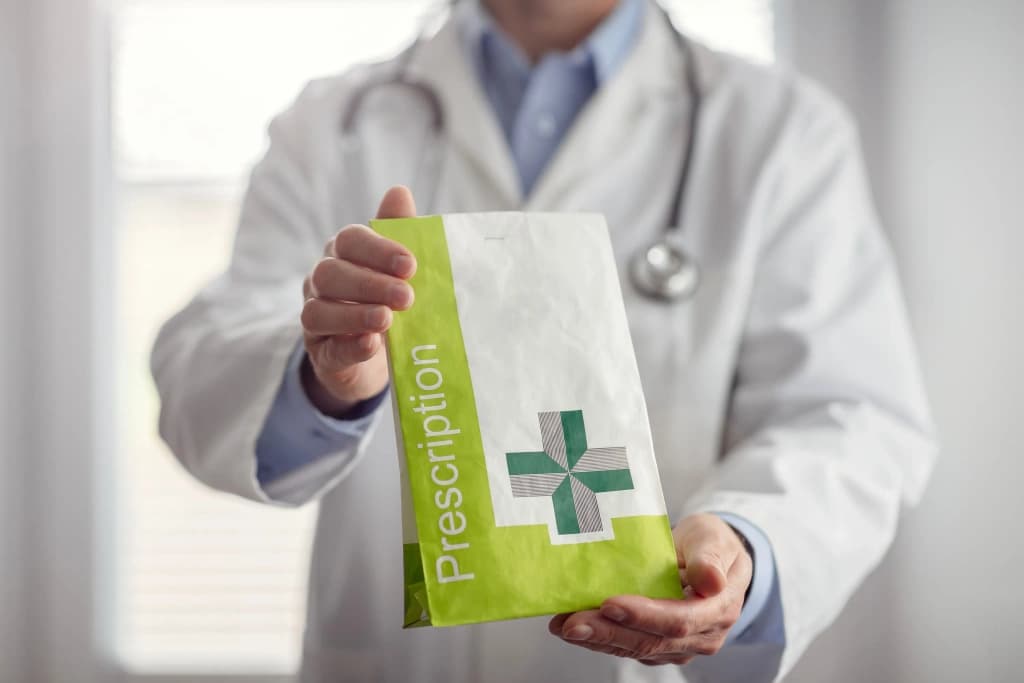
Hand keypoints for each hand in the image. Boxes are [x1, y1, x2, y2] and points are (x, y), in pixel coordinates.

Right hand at [300, 186, 417, 416]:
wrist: (381, 356)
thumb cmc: (390, 300)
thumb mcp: (399, 269)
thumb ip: (399, 232)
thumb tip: (400, 192)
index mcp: (343, 253)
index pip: (350, 240)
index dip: (378, 250)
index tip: (410, 265)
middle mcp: (322, 281)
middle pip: (331, 274)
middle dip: (370, 284)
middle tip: (407, 297)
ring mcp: (316, 318)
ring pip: (319, 311)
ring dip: (354, 315)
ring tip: (386, 321)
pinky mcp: (321, 354)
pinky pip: (327, 349)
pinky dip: (349, 346)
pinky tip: (370, 343)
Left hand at [549, 513, 752, 665]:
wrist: (710, 558)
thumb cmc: (711, 545)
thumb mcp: (714, 538)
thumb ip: (710, 557)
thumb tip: (712, 581)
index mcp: (718, 610)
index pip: (679, 620)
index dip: (643, 615)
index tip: (609, 604)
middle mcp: (700, 636)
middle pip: (650, 641)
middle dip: (608, 633)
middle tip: (572, 623)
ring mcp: (678, 645)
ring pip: (634, 648)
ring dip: (596, 639)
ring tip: (563, 626)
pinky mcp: (658, 646)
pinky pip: (626, 646)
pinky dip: (598, 637)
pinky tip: (572, 626)